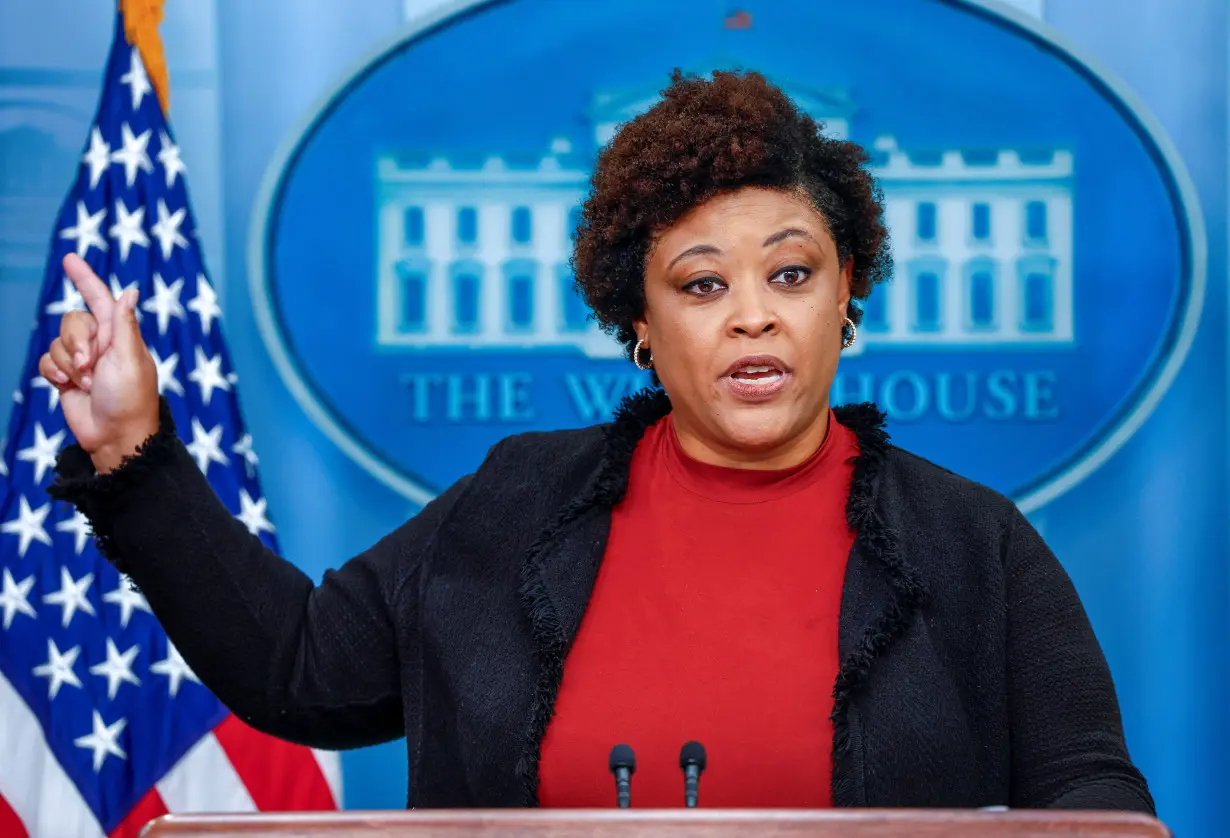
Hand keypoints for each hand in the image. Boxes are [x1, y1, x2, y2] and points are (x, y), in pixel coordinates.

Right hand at [38, 253, 159, 473]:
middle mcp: (100, 343)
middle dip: (75, 342)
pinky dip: (55, 373)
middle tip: (90, 365)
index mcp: (120, 334)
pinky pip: (47, 362)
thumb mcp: (129, 358)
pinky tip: (69, 387)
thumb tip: (130, 291)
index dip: (85, 278)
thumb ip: (124, 324)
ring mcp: (82, 360)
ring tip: (86, 383)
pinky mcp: (66, 376)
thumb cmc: (129, 397)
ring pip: (56, 343)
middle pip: (71, 321)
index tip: (69, 258)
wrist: (114, 435)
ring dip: (68, 363)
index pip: (100, 298)